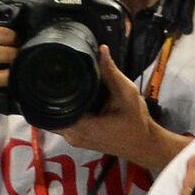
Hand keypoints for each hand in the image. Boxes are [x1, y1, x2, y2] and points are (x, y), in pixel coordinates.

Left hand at [54, 46, 187, 167]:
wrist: (144, 145)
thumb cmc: (137, 122)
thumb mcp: (127, 94)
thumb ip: (112, 73)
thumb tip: (101, 50)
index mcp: (83, 127)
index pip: (53, 109)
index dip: (49, 92)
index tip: (49, 76)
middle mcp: (73, 136)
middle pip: (49, 113)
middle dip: (51, 96)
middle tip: (54, 75)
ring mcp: (74, 139)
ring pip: (54, 118)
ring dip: (58, 103)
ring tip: (62, 83)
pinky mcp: (78, 138)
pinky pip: (63, 122)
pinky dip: (65, 109)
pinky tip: (72, 96)